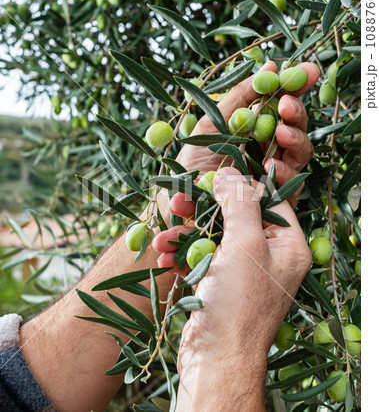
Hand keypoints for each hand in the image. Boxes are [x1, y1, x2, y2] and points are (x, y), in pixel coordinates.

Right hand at [154, 167, 311, 409]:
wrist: (214, 358)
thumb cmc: (238, 301)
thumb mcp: (245, 243)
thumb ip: (240, 202)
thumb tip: (230, 172)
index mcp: (288, 244)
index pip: (270, 199)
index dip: (244, 183)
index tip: (218, 172)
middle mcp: (269, 255)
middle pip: (237, 214)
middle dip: (204, 208)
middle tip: (179, 198)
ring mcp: (243, 268)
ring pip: (214, 234)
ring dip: (186, 232)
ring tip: (161, 235)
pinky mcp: (220, 280)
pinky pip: (202, 254)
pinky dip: (182, 252)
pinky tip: (162, 253)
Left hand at [173, 61, 318, 209]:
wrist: (180, 197)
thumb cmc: (193, 159)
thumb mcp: (212, 122)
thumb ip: (239, 97)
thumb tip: (270, 65)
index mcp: (256, 128)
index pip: (283, 104)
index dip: (298, 87)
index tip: (309, 70)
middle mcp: (268, 148)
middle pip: (296, 127)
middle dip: (297, 112)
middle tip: (287, 105)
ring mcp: (274, 172)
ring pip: (300, 152)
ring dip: (295, 139)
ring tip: (282, 134)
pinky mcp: (274, 198)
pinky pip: (290, 184)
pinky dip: (284, 172)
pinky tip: (270, 167)